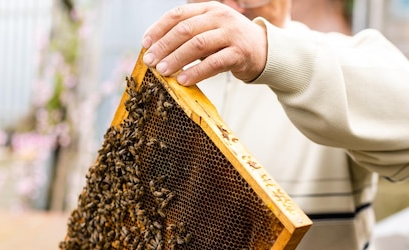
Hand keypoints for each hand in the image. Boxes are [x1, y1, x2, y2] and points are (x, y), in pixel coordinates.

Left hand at [141, 2, 266, 85]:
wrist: (263, 50)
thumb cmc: (228, 43)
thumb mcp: (209, 30)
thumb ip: (188, 34)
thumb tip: (156, 48)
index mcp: (208, 8)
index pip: (178, 15)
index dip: (158, 29)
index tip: (145, 44)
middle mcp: (220, 17)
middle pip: (185, 30)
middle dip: (164, 46)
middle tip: (150, 61)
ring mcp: (231, 34)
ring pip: (197, 45)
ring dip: (176, 59)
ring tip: (162, 71)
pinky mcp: (239, 53)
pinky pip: (214, 63)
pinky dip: (196, 72)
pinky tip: (183, 80)